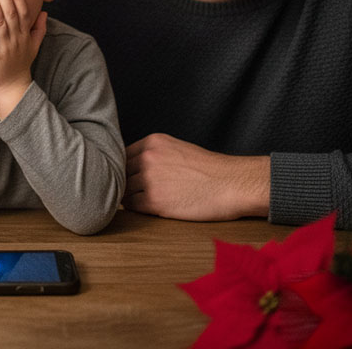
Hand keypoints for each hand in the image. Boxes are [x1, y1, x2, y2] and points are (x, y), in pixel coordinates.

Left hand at [0, 0, 43, 118]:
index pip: (22, 10)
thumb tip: (44, 13)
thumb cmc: (18, 68)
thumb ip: (38, 29)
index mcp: (24, 34)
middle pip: (11, 11)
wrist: (12, 90)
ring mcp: (5, 46)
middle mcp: (16, 38)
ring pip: (0, 20)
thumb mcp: (33, 47)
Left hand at [123, 133, 269, 220]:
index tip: (128, 176)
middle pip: (121, 171)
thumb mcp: (177, 148)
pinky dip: (135, 209)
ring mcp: (149, 179)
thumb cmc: (209, 169)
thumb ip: (154, 153)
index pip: (122, 154)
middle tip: (129, 191)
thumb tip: (134, 165)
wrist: (231, 184)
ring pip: (124, 190)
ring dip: (129, 196)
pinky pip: (132, 206)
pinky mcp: (155, 201)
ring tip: (138, 201)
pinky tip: (146, 208)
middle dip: (124, 181)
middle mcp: (147, 157)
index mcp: (152, 142)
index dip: (124, 167)